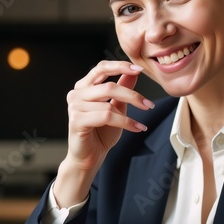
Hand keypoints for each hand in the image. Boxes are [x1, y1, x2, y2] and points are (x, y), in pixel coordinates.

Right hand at [54, 61, 153, 205]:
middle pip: (108, 86)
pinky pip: (106, 116)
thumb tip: (134, 72)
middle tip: (149, 104)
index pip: (101, 68)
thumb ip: (123, 89)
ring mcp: (74, 106)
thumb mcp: (116, 107)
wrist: (90, 157)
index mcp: (83, 86)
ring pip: (109, 103)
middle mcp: (76, 94)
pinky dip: (125, 122)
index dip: (121, 66)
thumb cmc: (101, 133)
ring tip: (142, 123)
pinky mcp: (77, 120)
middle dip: (132, 95)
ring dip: (130, 114)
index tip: (140, 69)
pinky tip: (137, 128)